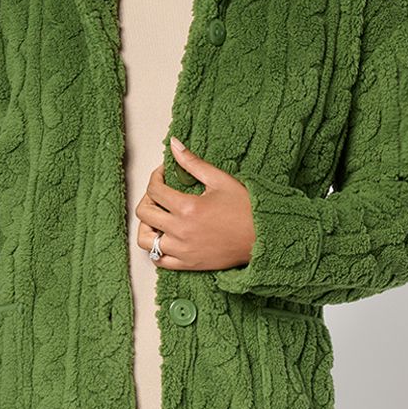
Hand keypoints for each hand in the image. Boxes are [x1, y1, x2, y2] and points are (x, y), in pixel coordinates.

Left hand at [134, 137, 255, 271]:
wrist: (262, 237)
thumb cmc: (245, 209)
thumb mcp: (220, 180)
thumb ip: (192, 162)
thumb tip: (174, 144)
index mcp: (187, 208)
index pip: (154, 190)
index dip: (155, 177)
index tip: (164, 174)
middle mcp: (181, 230)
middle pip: (144, 213)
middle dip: (148, 198)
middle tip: (159, 194)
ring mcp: (182, 250)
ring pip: (145, 240)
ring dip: (146, 227)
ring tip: (158, 218)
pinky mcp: (188, 264)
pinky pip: (159, 261)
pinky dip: (156, 250)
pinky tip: (164, 238)